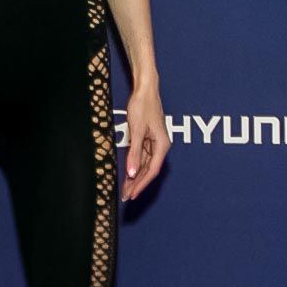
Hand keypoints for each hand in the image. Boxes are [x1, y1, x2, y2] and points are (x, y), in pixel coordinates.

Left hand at [122, 84, 168, 199]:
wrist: (145, 89)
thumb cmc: (143, 106)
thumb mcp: (137, 130)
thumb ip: (134, 153)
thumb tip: (131, 172)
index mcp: (162, 145)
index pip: (151, 170)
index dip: (141, 184)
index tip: (132, 194)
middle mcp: (160, 146)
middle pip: (148, 169)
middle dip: (136, 183)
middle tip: (125, 196)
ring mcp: (154, 142)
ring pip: (144, 164)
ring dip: (135, 176)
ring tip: (125, 189)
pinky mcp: (148, 138)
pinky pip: (142, 156)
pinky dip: (134, 165)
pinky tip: (127, 173)